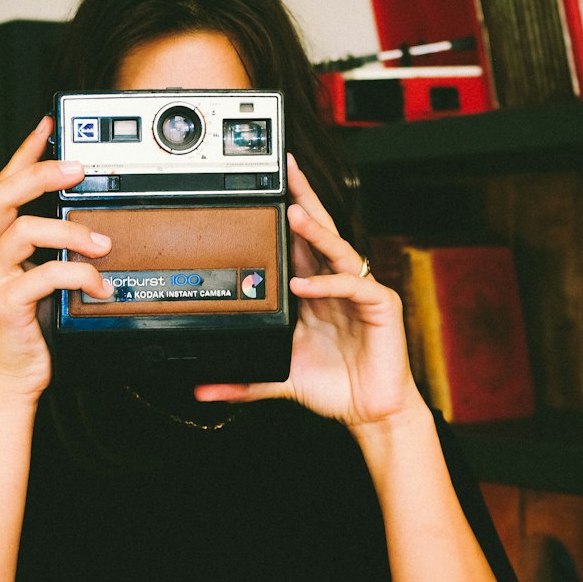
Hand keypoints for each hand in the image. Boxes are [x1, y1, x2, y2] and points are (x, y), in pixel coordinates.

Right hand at [0, 116, 111, 401]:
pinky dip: (79, 275)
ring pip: (25, 231)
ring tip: (102, 243)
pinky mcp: (4, 304)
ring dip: (70, 231)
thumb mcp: (35, 283)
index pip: (2, 185)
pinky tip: (98, 285)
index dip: (24, 153)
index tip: (49, 126)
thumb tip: (87, 223)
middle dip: (40, 173)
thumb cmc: (24, 332)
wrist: (9, 381)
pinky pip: (44, 275)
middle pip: (1, 195)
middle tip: (77, 167)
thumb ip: (49, 253)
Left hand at [194, 153, 424, 429]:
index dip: (284, 215)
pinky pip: (353, 287)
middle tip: (286, 170)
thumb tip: (202, 389)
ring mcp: (359, 292)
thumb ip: (243, 381)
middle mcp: (335, 283)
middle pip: (319, 232)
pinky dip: (328, 284)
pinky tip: (305, 284)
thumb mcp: (279, 378)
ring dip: (315, 231)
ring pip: (336, 250)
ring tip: (293, 213)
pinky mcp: (380, 306)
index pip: (297, 243)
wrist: (368, 411)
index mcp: (313, 291)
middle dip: (303, 199)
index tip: (261, 189)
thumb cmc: (332, 385)